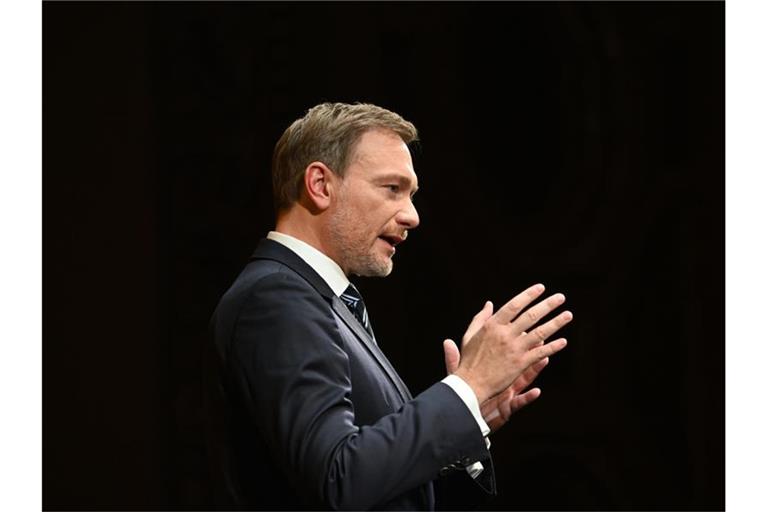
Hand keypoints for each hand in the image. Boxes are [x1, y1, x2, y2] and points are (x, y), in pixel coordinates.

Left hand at [444, 333, 548, 431]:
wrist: (464, 418)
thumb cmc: (463, 398)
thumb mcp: (458, 376)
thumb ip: (454, 359)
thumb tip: (446, 342)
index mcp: (491, 372)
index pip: (502, 353)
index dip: (510, 342)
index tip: (518, 328)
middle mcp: (501, 382)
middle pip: (518, 363)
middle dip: (528, 350)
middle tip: (539, 337)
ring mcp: (506, 395)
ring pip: (523, 380)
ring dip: (534, 370)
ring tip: (544, 359)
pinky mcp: (506, 409)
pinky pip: (520, 402)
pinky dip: (528, 397)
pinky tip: (536, 391)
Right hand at [449, 284, 571, 404]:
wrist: (471, 383)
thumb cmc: (470, 359)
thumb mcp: (470, 334)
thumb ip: (480, 317)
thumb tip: (489, 303)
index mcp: (493, 326)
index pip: (514, 305)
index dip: (528, 295)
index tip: (540, 288)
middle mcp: (505, 335)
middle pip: (531, 316)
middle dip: (548, 305)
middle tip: (561, 297)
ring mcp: (514, 349)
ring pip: (540, 333)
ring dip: (556, 323)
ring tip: (568, 315)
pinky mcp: (520, 364)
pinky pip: (540, 353)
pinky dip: (552, 347)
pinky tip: (563, 341)